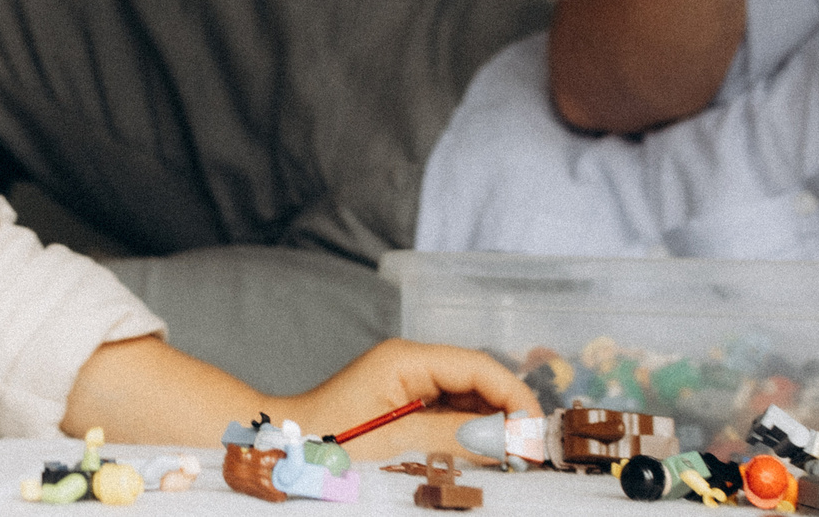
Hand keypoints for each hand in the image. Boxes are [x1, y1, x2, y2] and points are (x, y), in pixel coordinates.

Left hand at [293, 338, 540, 462]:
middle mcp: (411, 364)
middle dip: (509, 412)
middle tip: (534, 453)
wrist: (282, 449)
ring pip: (469, 399)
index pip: (477, 366)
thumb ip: (452, 435)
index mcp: (406, 359)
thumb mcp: (394, 441)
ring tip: (519, 459)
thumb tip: (508, 438)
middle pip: (478, 380)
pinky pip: (451, 415)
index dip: (514, 396)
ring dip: (495, 426)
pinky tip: (489, 458)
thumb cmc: (325, 442)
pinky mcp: (405, 407)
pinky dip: (473, 434)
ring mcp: (408, 385)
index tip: (536, 432)